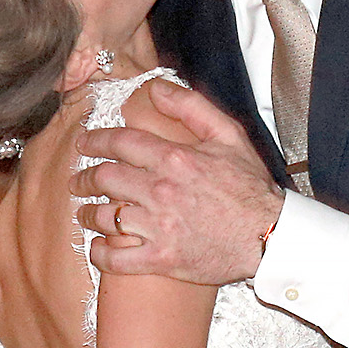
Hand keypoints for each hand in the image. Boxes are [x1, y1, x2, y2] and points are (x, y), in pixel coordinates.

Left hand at [78, 82, 284, 286]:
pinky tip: (97, 248)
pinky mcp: (161, 259)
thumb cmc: (250, 187)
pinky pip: (116, 258)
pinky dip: (100, 253)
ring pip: (104, 217)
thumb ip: (191, 106)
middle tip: (79, 181)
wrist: (269, 235)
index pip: (119, 143)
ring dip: (87, 214)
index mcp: (174, 159)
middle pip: (105, 179)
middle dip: (85, 178)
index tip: (84, 144)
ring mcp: (158, 227)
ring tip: (85, 213)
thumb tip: (156, 88)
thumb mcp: (228, 135)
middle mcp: (160, 191)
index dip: (95, 141)